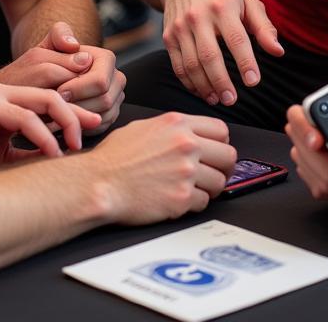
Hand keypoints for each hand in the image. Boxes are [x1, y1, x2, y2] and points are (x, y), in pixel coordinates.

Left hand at [0, 23, 124, 132]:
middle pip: (105, 100)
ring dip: (78, 117)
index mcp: (106, 59)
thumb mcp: (49, 44)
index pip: (101, 80)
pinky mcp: (108, 116)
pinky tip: (62, 121)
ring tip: (56, 114)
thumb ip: (59, 35)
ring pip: (102, 116)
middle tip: (56, 106)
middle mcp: (116, 79)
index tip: (58, 92)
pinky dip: (80, 127)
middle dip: (78, 104)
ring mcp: (115, 99)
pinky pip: (99, 128)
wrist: (45, 79)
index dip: (78, 89)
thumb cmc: (47, 62)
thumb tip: (73, 45)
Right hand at [0, 82, 100, 165]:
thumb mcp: (1, 154)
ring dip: (67, 123)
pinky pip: (25, 117)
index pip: (53, 95)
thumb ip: (27, 150)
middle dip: (80, 111)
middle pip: (58, 91)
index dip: (75, 110)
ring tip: (75, 147)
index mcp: (11, 99)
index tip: (92, 131)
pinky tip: (52, 153)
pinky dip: (44, 136)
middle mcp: (6, 91)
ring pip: (47, 99)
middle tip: (93, 133)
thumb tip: (58, 161)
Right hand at [90, 112, 235, 223]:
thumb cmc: (114, 158)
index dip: (220, 143)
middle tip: (213, 173)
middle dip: (222, 167)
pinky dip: (194, 204)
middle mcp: (185, 145)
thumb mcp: (144, 127)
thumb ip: (172, 129)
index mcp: (177, 124)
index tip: (216, 152)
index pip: (221, 129)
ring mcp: (186, 172)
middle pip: (228, 155)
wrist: (99, 184)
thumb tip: (188, 134)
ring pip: (220, 182)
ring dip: (209, 188)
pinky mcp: (182, 198)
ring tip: (193, 188)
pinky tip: (179, 199)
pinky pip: (205, 203)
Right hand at [158, 0, 283, 107]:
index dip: (245, 62)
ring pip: (191, 64)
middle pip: (210, 56)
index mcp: (223, 7)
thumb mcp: (247, 2)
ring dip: (205, 86)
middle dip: (221, 81)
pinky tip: (202, 90)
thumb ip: (264, 27)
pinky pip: (177, 65)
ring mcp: (180, 27)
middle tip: (232, 99)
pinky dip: (189, 82)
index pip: (236, 39)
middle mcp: (199, 16)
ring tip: (218, 98)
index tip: (253, 81)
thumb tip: (278, 51)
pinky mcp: (168, 36)